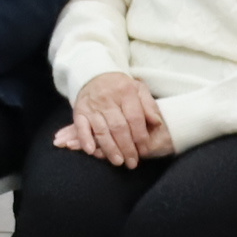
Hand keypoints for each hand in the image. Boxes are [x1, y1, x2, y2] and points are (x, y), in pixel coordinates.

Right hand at [52, 68, 168, 168]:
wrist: (95, 74)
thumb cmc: (121, 87)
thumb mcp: (139, 89)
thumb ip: (149, 106)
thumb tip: (157, 123)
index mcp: (126, 92)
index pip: (134, 117)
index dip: (140, 135)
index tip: (144, 148)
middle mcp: (108, 99)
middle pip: (119, 127)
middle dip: (127, 147)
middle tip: (132, 162)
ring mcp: (92, 106)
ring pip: (102, 130)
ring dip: (109, 148)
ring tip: (118, 161)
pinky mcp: (79, 111)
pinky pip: (81, 127)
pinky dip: (85, 139)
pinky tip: (91, 151)